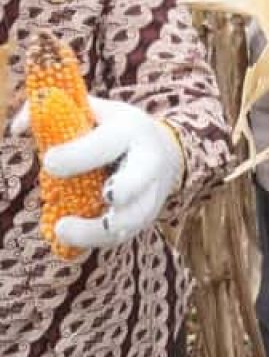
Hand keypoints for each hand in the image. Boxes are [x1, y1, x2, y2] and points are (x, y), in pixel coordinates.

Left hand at [44, 97, 183, 248]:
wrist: (162, 151)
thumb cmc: (114, 129)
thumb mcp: (93, 111)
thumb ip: (55, 112)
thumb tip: (19, 128)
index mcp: (129, 130)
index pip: (108, 142)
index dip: (80, 154)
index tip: (48, 162)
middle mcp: (146, 161)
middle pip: (140, 177)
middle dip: (126, 187)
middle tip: (106, 195)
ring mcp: (148, 193)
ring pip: (132, 218)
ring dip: (99, 229)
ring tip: (61, 230)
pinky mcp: (142, 218)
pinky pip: (121, 237)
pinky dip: (93, 242)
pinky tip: (66, 244)